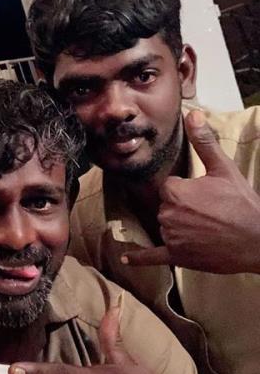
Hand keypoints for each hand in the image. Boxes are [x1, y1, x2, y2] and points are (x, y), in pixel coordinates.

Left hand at [122, 110, 259, 273]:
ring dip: (180, 227)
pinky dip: (140, 258)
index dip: (186, 190)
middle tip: (211, 213)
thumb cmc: (242, 203)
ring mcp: (171, 237)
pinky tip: (126, 259)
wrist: (258, 239)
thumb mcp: (224, 168)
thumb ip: (204, 142)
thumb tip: (192, 113)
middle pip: (166, 206)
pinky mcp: (177, 256)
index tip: (206, 195)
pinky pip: (152, 256)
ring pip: (166, 226)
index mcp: (174, 191)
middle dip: (184, 209)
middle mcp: (167, 214)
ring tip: (208, 229)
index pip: (169, 187)